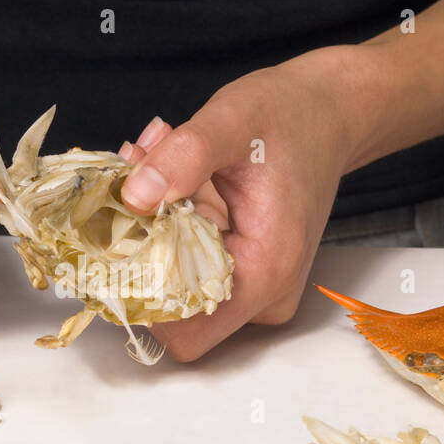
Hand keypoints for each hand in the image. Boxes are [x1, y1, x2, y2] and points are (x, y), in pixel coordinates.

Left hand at [119, 47, 372, 360]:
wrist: (326, 112)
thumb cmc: (290, 115)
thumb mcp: (232, 120)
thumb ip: (183, 157)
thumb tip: (134, 197)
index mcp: (266, 269)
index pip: (184, 331)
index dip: (141, 298)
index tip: (117, 240)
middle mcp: (264, 293)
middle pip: (172, 310)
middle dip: (138, 249)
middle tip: (131, 183)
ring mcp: (255, 287)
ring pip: (175, 283)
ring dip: (149, 228)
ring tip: (153, 161)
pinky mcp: (243, 270)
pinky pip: (188, 264)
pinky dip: (168, 223)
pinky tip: (167, 173)